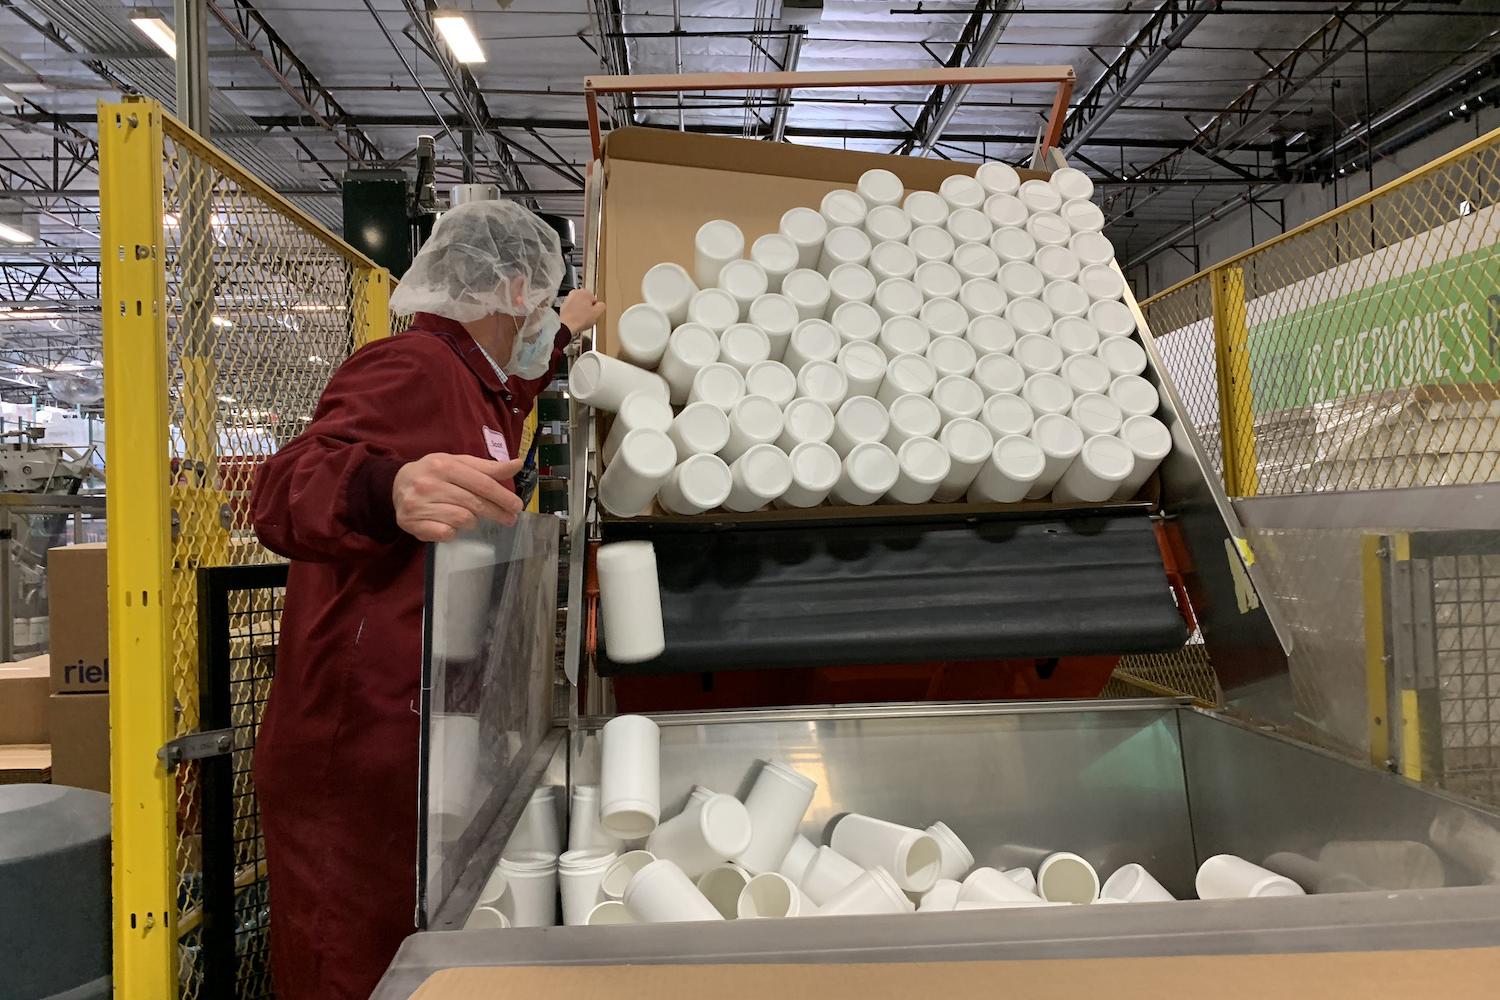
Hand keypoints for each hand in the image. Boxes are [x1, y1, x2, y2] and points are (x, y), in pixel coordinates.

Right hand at [392, 453, 524, 542]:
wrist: (397, 483)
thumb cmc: (435, 473)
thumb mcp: (459, 464)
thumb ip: (487, 467)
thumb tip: (517, 464)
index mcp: (444, 465)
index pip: (481, 483)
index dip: (502, 496)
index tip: (517, 506)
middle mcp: (429, 484)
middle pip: (474, 503)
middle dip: (496, 512)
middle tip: (509, 519)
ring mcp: (418, 504)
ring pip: (462, 519)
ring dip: (472, 521)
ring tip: (471, 517)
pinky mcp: (411, 522)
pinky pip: (445, 534)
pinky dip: (453, 532)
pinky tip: (451, 526)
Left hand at [559, 289, 604, 333]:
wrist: (566, 326)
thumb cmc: (579, 320)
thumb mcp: (598, 313)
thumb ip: (602, 306)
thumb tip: (601, 305)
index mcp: (585, 292)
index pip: (595, 300)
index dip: (595, 308)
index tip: (593, 314)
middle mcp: (575, 293)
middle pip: (586, 302)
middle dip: (587, 309)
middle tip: (588, 317)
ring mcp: (568, 299)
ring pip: (579, 305)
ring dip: (581, 311)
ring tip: (581, 319)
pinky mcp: (563, 306)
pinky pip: (572, 309)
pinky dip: (574, 313)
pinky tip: (576, 320)